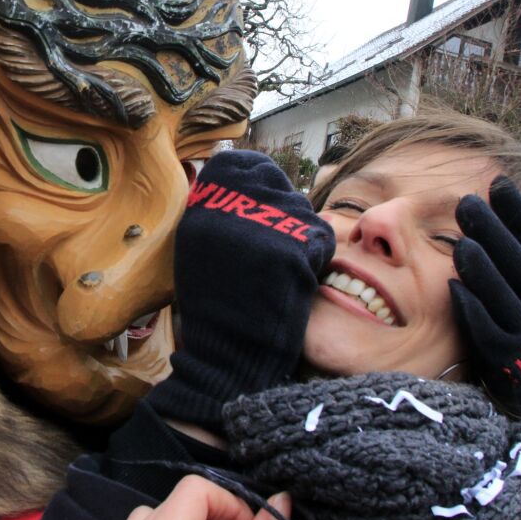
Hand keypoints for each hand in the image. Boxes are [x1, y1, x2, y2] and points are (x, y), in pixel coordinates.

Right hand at [148, 151, 334, 428]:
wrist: (226, 354)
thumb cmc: (215, 306)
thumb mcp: (200, 248)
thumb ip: (218, 212)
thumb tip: (243, 182)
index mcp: (203, 208)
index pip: (242, 166)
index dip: (259, 180)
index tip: (261, 202)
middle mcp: (230, 209)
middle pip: (277, 186)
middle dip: (283, 211)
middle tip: (277, 245)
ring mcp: (262, 227)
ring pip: (302, 210)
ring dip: (301, 233)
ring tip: (284, 267)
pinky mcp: (291, 249)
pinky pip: (320, 237)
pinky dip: (316, 256)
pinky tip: (298, 278)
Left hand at [450, 176, 520, 414]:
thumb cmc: (516, 322)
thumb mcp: (511, 281)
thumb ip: (508, 248)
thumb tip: (496, 190)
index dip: (517, 213)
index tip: (496, 182)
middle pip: (520, 264)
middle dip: (496, 232)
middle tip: (467, 202)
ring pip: (507, 298)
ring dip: (484, 271)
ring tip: (461, 244)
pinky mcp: (509, 365)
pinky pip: (491, 335)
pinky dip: (475, 312)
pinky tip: (454, 289)